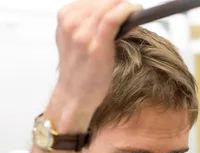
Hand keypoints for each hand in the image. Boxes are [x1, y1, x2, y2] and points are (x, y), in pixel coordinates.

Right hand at [46, 0, 142, 132]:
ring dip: (126, 8)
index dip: (110, 1)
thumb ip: (86, 22)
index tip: (121, 6)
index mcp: (64, 18)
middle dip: (119, 4)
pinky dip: (127, 12)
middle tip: (132, 11)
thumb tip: (112, 9)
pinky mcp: (96, 46)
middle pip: (102, 1)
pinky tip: (135, 13)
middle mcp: (71, 24)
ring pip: (109, 7)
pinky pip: (113, 18)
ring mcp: (82, 34)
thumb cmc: (79, 70)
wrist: (74, 95)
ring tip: (134, 14)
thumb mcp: (75, 39)